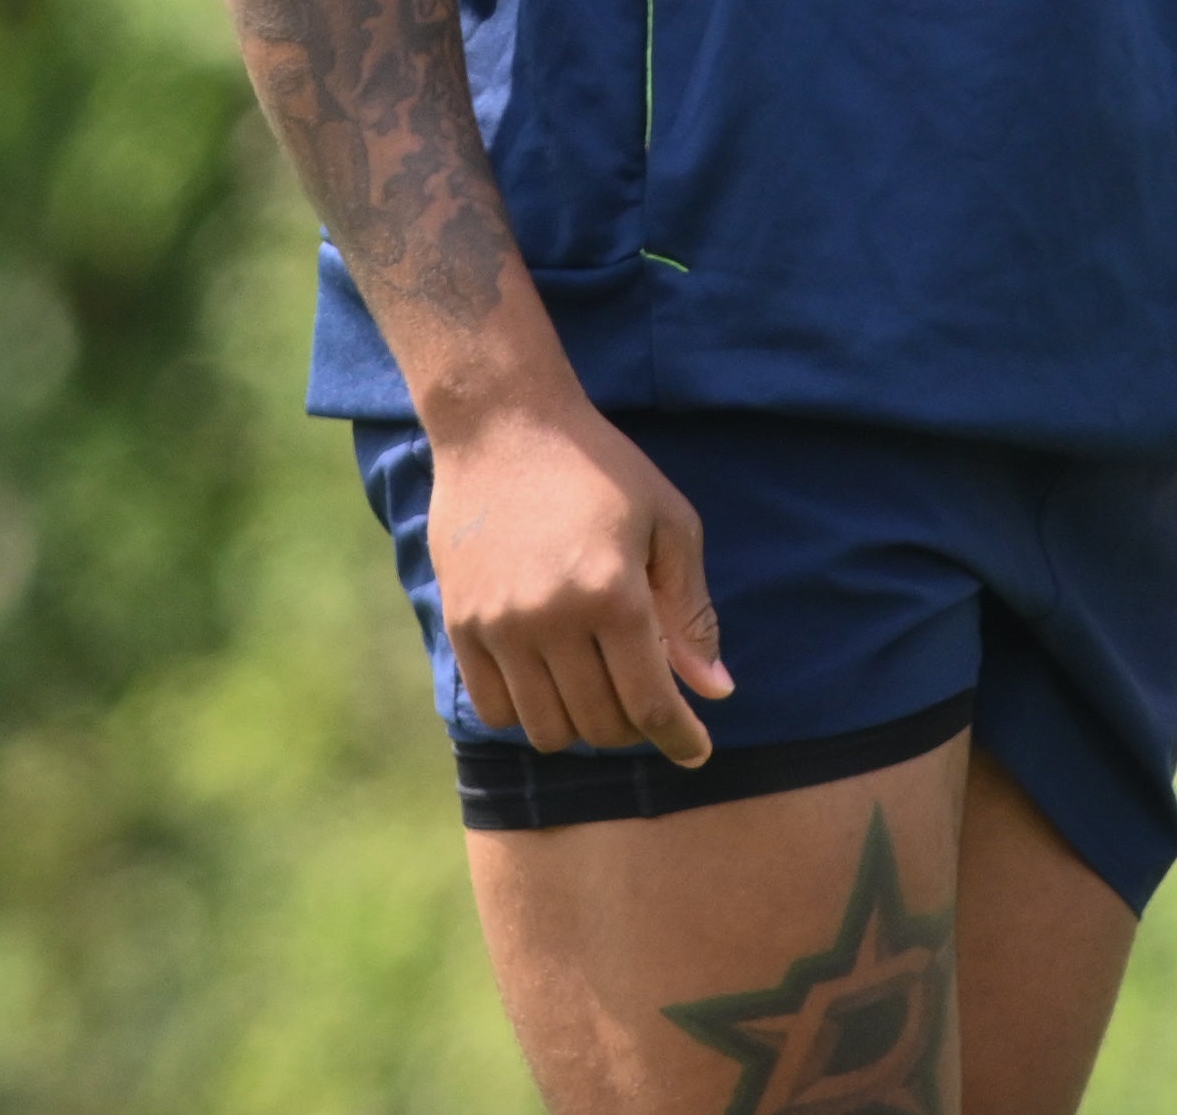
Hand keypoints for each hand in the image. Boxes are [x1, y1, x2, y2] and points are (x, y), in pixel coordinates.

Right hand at [428, 397, 735, 764]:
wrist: (503, 424)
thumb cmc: (601, 469)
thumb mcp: (669, 523)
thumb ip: (691, 611)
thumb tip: (716, 690)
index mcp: (611, 593)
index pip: (648, 703)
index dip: (679, 739)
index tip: (697, 753)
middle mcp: (550, 619)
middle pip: (599, 724)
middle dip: (635, 727)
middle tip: (648, 699)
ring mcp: (498, 626)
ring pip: (546, 729)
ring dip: (582, 724)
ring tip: (599, 687)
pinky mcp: (460, 624)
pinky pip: (494, 709)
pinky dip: (529, 712)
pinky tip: (551, 680)